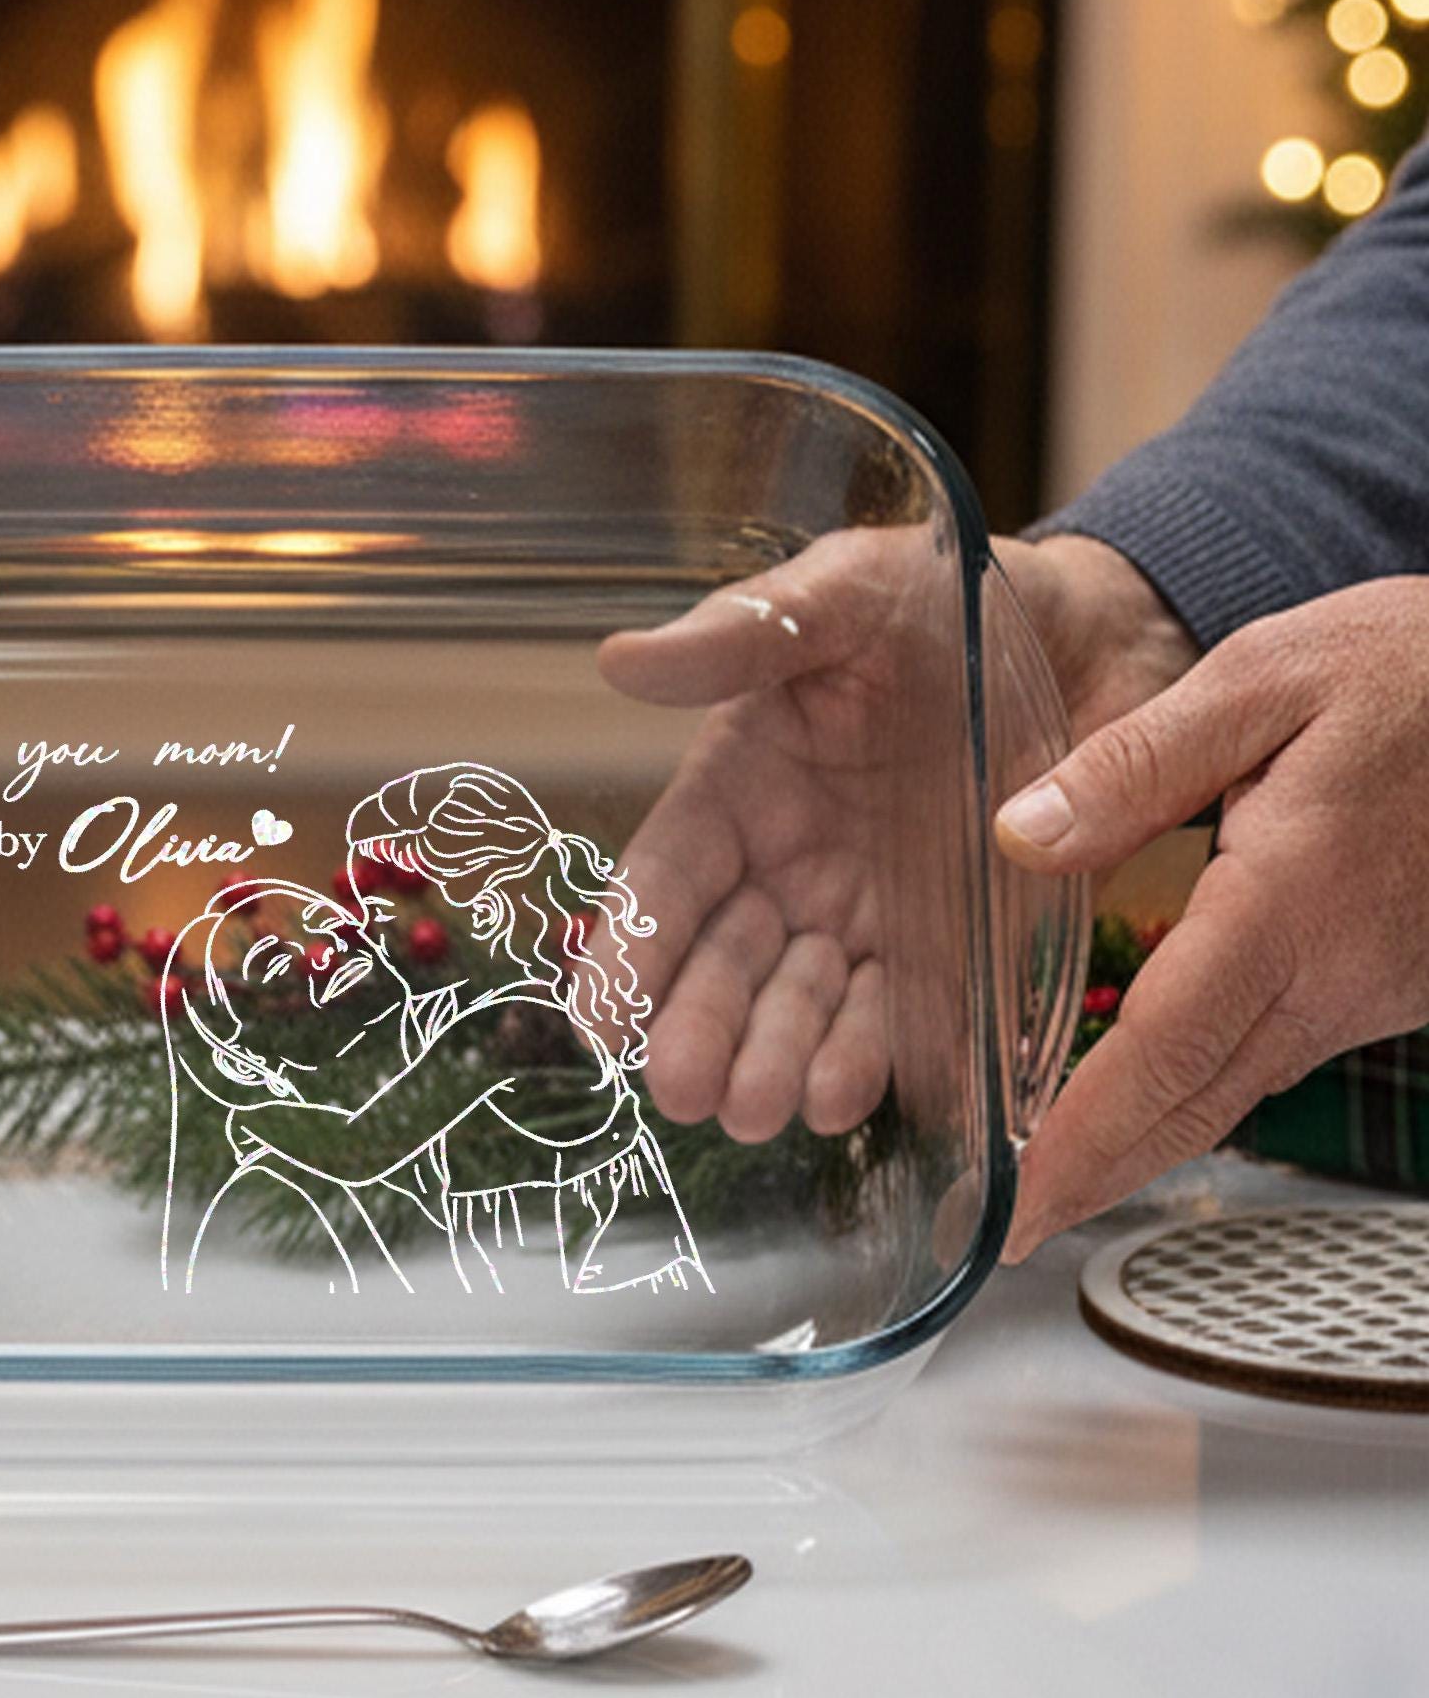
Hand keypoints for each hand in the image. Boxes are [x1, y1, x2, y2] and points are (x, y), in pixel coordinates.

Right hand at [596, 528, 1192, 1143]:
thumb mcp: (844, 591)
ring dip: (773, 1066)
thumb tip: (621, 660)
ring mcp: (866, 924)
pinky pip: (899, 1029)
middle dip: (697, 1034)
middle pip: (721, 971)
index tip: (599, 1022)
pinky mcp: (952, 960)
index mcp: (738, 789)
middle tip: (685, 1090)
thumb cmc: (948, 598)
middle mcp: (787, 872)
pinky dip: (869, 1069)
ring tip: (765, 1106)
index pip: (665, 885)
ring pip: (798, 1017)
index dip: (628, 954)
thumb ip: (743, 635)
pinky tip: (847, 1096)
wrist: (1098, 632)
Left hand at [996, 577, 1428, 1255]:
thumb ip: (1134, 765)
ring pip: (1240, 1090)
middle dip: (1100, 1174)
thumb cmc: (1417, 671)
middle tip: (1011, 1228)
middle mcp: (1339, 975)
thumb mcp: (1264, 679)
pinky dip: (1201, 1087)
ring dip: (1146, 1137)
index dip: (1087, 1139)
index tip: (1022, 1202)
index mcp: (1288, 904)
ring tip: (1051, 1170)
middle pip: (1198, 1104)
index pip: (1166, 1054)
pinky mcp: (1392, 983)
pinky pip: (1280, 1052)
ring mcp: (1376, 991)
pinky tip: (1141, 1087)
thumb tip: (1021, 836)